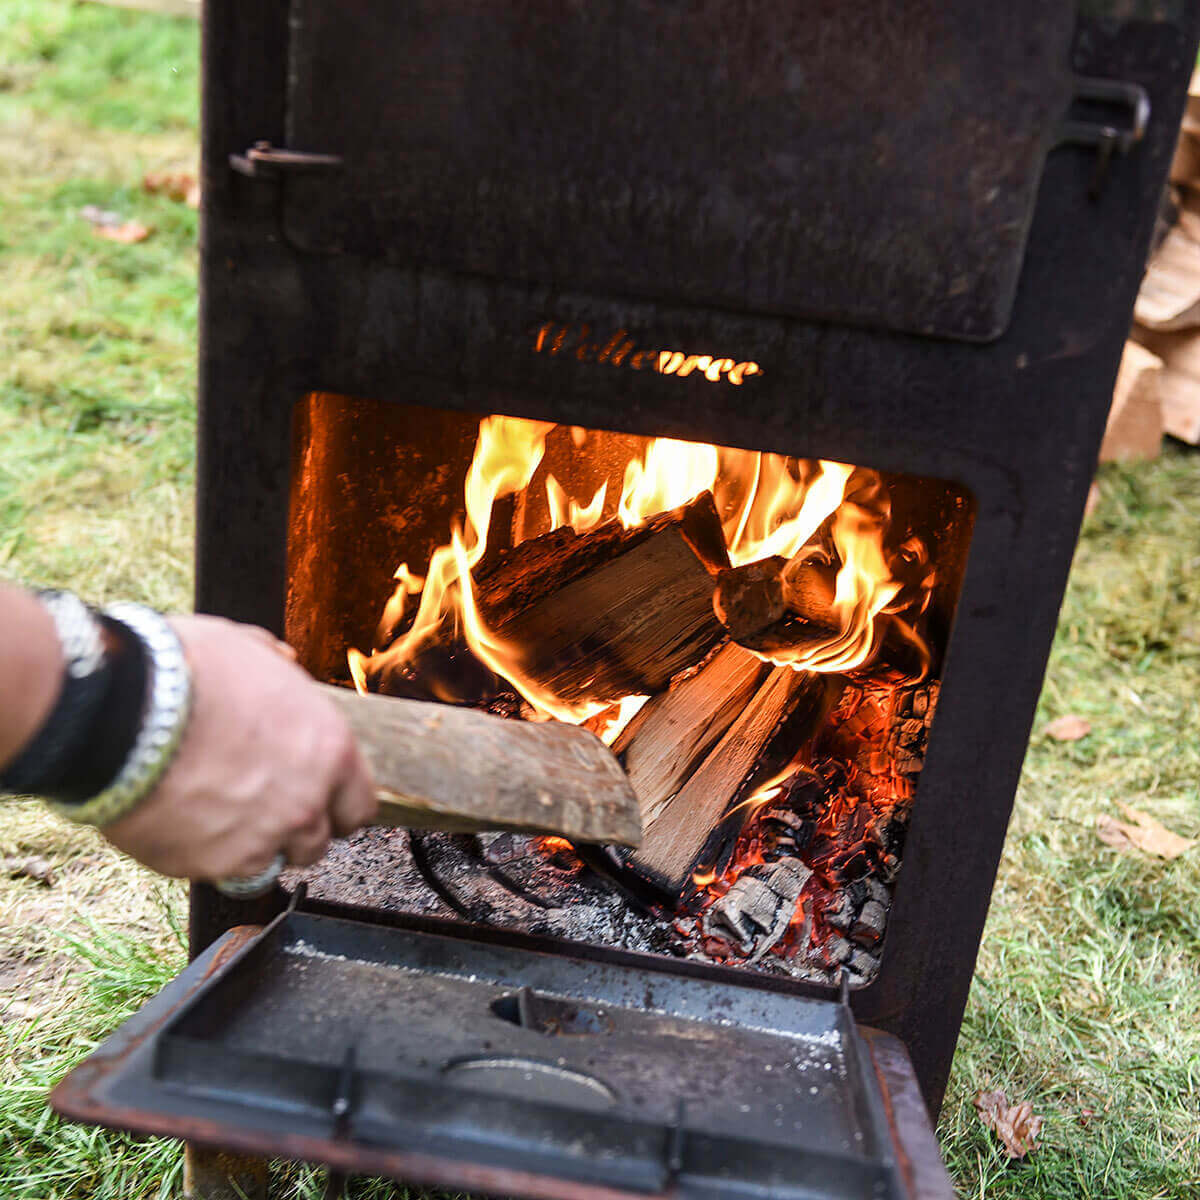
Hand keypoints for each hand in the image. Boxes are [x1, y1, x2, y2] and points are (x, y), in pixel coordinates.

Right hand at [101, 615, 376, 879]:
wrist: (121, 711)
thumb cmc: (186, 673)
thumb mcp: (249, 648)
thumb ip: (279, 668)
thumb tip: (282, 663)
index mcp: (329, 749)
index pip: (359, 803)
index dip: (337, 804)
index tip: (320, 801)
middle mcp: (306, 801)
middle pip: (318, 840)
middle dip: (295, 828)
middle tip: (260, 806)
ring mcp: (263, 839)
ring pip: (273, 863)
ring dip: (254, 846)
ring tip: (218, 816)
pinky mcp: (214, 865)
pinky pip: (223, 872)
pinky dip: (209, 856)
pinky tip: (185, 824)